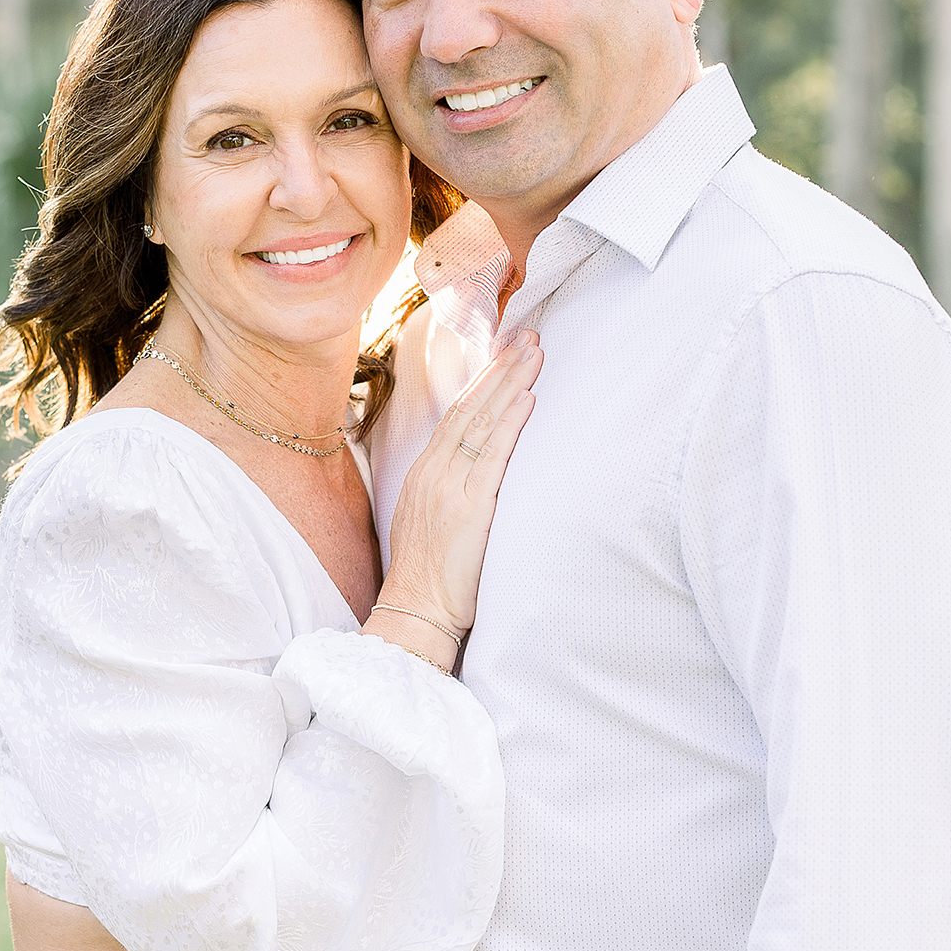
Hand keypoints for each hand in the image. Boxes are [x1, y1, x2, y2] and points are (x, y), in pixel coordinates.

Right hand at [367, 334, 540, 653]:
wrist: (415, 613)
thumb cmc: (429, 579)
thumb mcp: (432, 522)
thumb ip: (451, 492)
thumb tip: (477, 475)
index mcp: (424, 473)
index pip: (456, 415)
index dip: (482, 381)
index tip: (505, 353)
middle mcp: (433, 472)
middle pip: (470, 407)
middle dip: (500, 368)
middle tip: (528, 336)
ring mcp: (449, 486)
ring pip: (481, 421)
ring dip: (510, 382)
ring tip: (535, 352)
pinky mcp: (469, 506)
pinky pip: (492, 455)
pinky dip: (510, 422)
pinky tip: (527, 398)